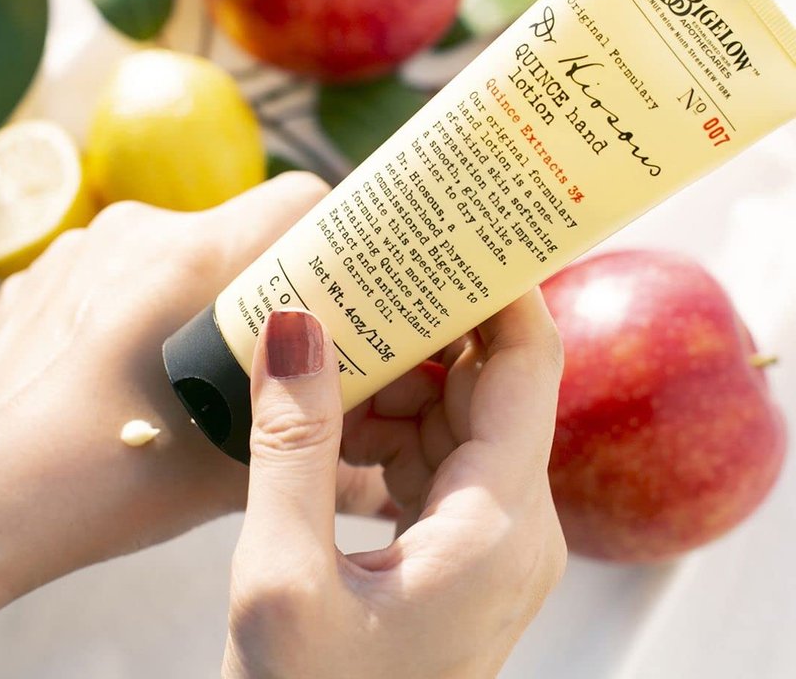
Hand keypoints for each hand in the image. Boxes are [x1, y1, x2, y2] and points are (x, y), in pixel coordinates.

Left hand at [0, 173, 334, 606]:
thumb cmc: (101, 484)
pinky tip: (141, 362)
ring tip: (202, 363)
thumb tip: (379, 472)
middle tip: (279, 346)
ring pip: (187, 247)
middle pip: (245, 230)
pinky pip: (132, 264)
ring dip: (209, 294)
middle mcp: (139, 229)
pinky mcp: (54, 266)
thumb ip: (313, 451)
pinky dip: (154, 300)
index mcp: (190, 260)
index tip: (347, 284)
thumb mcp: (231, 472)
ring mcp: (87, 243)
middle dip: (271, 282)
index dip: (338, 236)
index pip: (300, 199)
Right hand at [223, 293, 566, 678]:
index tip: (457, 233)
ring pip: (455, 418)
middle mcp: (517, 525)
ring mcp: (492, 538)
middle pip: (487, 384)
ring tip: (324, 376)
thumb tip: (294, 325)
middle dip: (424, 330)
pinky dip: (388, 430)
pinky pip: (434, 457)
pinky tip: (332, 432)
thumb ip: (291, 444)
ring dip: (394, 386)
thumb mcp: (281, 576)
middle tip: (358, 287)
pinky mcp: (461, 549)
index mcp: (500, 524)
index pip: (528, 362)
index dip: (499, 288)